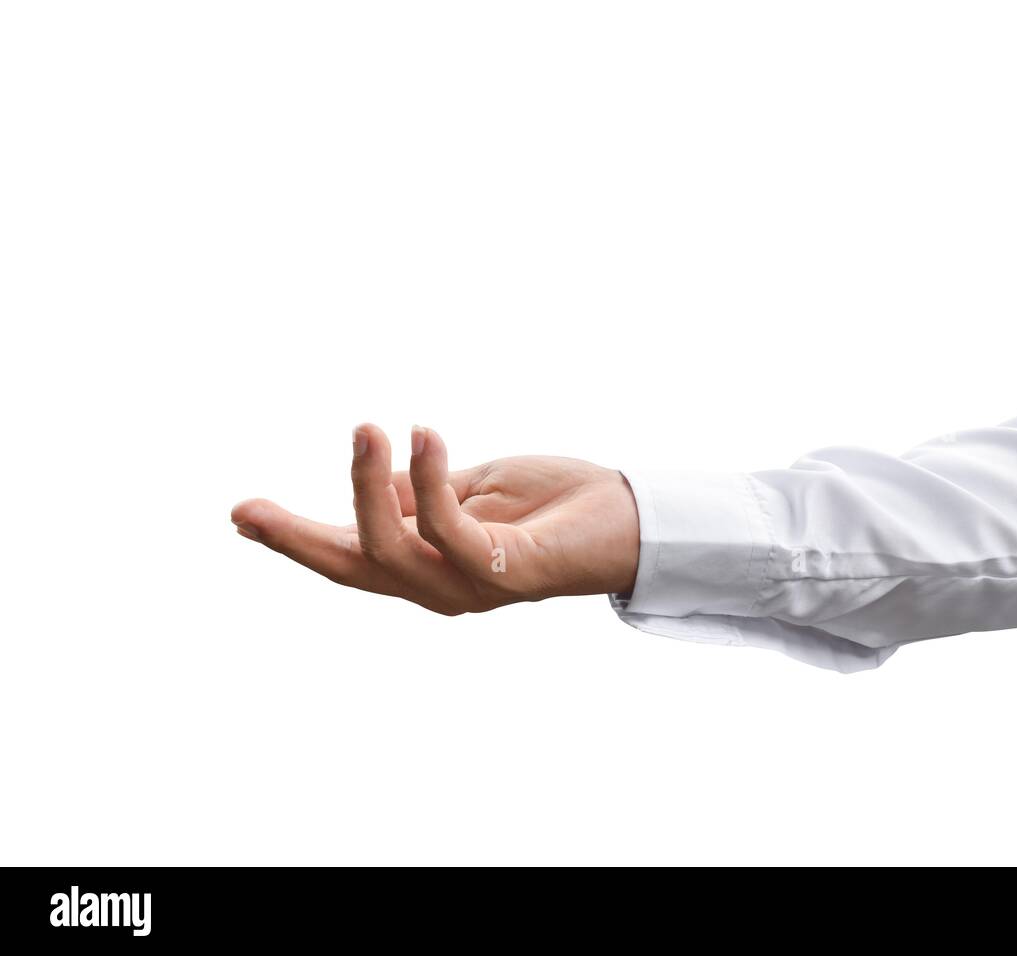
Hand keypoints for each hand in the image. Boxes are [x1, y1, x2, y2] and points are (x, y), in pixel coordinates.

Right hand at [231, 424, 639, 612]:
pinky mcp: (508, 572)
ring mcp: (472, 586)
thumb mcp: (471, 489)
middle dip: (296, 541)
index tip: (241, 513)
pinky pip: (449, 530)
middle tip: (247, 509)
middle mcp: (439, 586)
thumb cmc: (552, 502)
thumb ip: (422, 494)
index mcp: (426, 565)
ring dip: (367, 486)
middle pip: (352, 568)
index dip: (296, 537)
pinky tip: (422, 432)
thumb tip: (375, 486)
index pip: (349, 554)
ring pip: (391, 550)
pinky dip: (428, 480)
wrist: (628, 515)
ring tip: (367, 427)